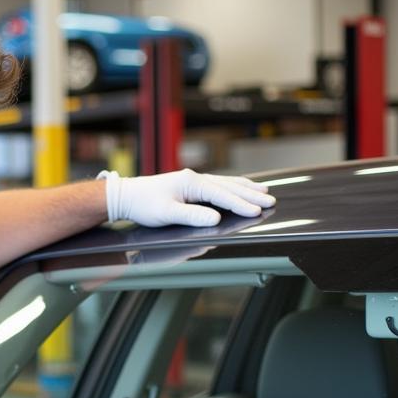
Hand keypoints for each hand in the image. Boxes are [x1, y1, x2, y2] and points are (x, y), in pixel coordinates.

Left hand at [103, 169, 274, 227]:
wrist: (126, 196)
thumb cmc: (143, 205)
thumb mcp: (166, 214)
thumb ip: (192, 216)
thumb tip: (215, 218)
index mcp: (191, 183)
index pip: (222, 195)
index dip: (241, 204)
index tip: (257, 211)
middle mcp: (194, 178)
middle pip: (229, 186)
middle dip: (251, 195)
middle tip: (271, 201)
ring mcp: (192, 180)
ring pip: (225, 183)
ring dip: (245, 188)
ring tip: (263, 191)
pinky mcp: (189, 185)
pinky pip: (217, 185)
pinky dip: (232, 187)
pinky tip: (239, 188)